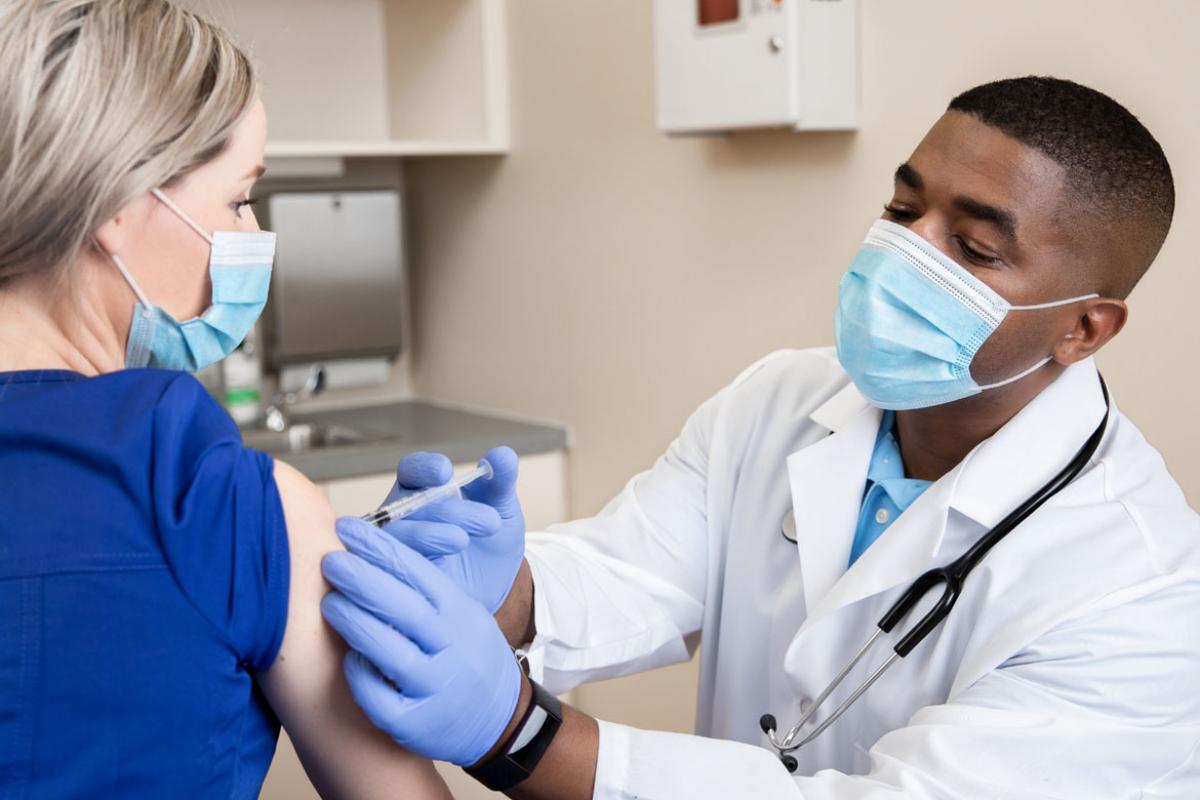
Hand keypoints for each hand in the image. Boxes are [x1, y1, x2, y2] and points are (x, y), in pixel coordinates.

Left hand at [321, 516, 522, 766]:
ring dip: (354, 623)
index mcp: (462, 614)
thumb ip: (426, 591)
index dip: (381, 548)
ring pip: (389, 651)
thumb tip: (371, 555)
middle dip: (362, 579)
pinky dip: (359, 675)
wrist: (500, 718)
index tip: (348, 528)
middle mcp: (453, 648)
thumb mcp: (462, 614)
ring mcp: (436, 687)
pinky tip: (347, 659)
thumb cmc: (468, 656)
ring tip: (328, 603)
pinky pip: (379, 698)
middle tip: (330, 560)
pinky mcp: (416, 725)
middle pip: (404, 608)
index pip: (419, 573)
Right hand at [381, 446, 525, 612]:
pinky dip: (415, 564)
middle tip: (488, 520)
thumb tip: (504, 454)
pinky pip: (395, 568)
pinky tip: (441, 565)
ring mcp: (398, 547)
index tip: (445, 472)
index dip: (423, 469)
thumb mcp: (502, 510)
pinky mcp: (399, 577)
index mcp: (424, 491)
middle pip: (409, 504)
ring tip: (461, 539)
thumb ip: (501, 482)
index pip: (412, 471)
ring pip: (399, 535)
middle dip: (446, 509)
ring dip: (428, 534)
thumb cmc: (491, 542)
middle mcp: (404, 517)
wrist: (497, 590)